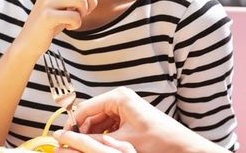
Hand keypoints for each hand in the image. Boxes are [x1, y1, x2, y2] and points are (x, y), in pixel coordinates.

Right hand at [18, 0, 102, 56]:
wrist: (30, 42)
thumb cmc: (51, 24)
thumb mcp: (68, 8)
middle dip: (90, 5)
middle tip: (79, 15)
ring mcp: (47, 0)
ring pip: (82, 2)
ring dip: (82, 15)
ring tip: (70, 20)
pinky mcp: (47, 14)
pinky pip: (76, 17)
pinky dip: (75, 25)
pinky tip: (63, 28)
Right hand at [53, 87, 226, 152]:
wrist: (183, 148)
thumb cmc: (160, 141)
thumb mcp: (123, 142)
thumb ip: (95, 140)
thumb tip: (73, 141)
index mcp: (119, 97)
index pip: (85, 107)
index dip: (72, 124)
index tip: (62, 138)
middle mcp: (121, 98)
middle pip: (91, 114)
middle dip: (82, 130)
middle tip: (73, 146)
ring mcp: (126, 107)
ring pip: (99, 121)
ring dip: (93, 135)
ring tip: (87, 149)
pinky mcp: (130, 117)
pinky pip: (109, 125)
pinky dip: (103, 136)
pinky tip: (101, 147)